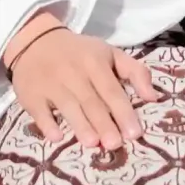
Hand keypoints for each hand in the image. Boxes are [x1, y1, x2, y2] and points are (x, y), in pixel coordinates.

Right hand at [6, 26, 160, 153]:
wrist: (34, 40)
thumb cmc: (79, 53)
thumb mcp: (109, 54)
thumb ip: (135, 72)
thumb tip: (153, 97)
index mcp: (94, 62)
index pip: (111, 89)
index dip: (123, 111)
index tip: (135, 133)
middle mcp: (72, 72)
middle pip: (90, 101)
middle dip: (103, 123)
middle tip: (115, 144)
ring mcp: (50, 83)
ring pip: (67, 106)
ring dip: (79, 124)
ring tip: (92, 143)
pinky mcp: (31, 94)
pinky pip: (39, 111)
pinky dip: (47, 123)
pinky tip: (56, 137)